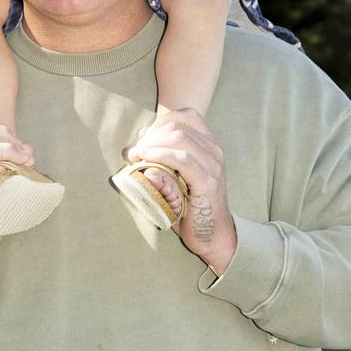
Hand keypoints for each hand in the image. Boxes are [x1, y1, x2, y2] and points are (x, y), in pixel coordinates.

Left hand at [128, 108, 235, 274]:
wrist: (212, 235)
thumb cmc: (190, 204)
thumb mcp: (176, 173)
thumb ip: (164, 153)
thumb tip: (141, 135)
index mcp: (210, 143)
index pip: (185, 115)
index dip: (159, 122)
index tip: (143, 138)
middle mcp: (215, 150)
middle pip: (177, 125)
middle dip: (151, 134)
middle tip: (135, 152)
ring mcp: (213, 165)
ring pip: (178, 138)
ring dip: (151, 144)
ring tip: (136, 156)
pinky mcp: (207, 181)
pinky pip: (181, 159)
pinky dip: (160, 155)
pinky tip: (145, 160)